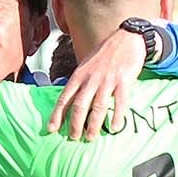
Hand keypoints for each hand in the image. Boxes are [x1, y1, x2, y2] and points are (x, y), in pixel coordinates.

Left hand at [47, 26, 155, 140]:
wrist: (126, 38)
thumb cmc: (104, 55)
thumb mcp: (85, 66)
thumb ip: (78, 83)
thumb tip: (69, 101)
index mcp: (79, 76)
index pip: (64, 98)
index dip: (57, 115)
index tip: (51, 129)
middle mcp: (90, 79)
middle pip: (79, 105)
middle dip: (74, 124)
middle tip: (73, 138)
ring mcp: (107, 80)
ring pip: (98, 106)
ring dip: (93, 125)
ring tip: (90, 138)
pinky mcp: (123, 80)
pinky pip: (119, 101)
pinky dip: (117, 115)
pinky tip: (114, 127)